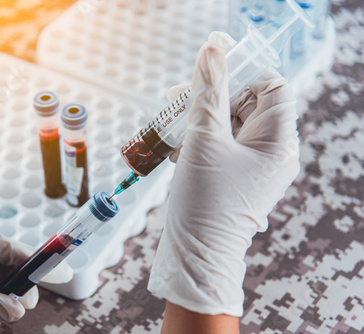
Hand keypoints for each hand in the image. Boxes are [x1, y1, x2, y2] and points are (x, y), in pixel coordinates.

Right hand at [148, 32, 299, 315]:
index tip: (209, 76)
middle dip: (211, 97)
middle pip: (246, 104)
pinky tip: (175, 144)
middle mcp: (270, 152)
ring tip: (171, 123)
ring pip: (227, 124)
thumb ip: (207, 93)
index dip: (242, 75)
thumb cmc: (205, 202)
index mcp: (278, 142)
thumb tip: (212, 50)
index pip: (272, 88)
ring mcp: (250, 165)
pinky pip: (218, 144)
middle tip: (178, 98)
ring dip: (198, 118)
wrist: (195, 256)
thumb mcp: (204, 140)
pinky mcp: (231, 175)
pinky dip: (197, 139)